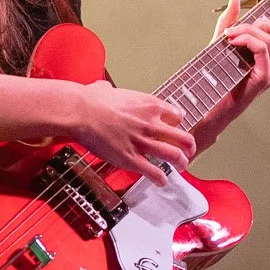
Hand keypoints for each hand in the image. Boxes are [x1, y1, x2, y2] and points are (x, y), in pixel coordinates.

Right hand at [75, 80, 193, 177]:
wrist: (80, 112)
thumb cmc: (91, 100)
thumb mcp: (109, 89)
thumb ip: (113, 90)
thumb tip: (105, 89)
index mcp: (150, 106)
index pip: (178, 116)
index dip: (177, 124)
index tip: (174, 129)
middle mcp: (152, 124)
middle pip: (184, 138)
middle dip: (189, 147)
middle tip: (188, 152)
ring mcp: (143, 142)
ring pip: (174, 156)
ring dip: (181, 163)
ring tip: (181, 167)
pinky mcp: (131, 159)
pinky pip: (154, 172)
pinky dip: (161, 178)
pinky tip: (161, 181)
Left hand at [214, 0, 269, 107]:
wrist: (209, 109)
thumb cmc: (215, 81)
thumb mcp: (221, 45)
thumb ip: (229, 23)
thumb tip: (235, 0)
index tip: (247, 22)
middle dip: (258, 22)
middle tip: (234, 30)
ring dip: (247, 30)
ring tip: (229, 36)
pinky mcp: (264, 79)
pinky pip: (263, 49)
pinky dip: (248, 39)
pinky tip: (233, 41)